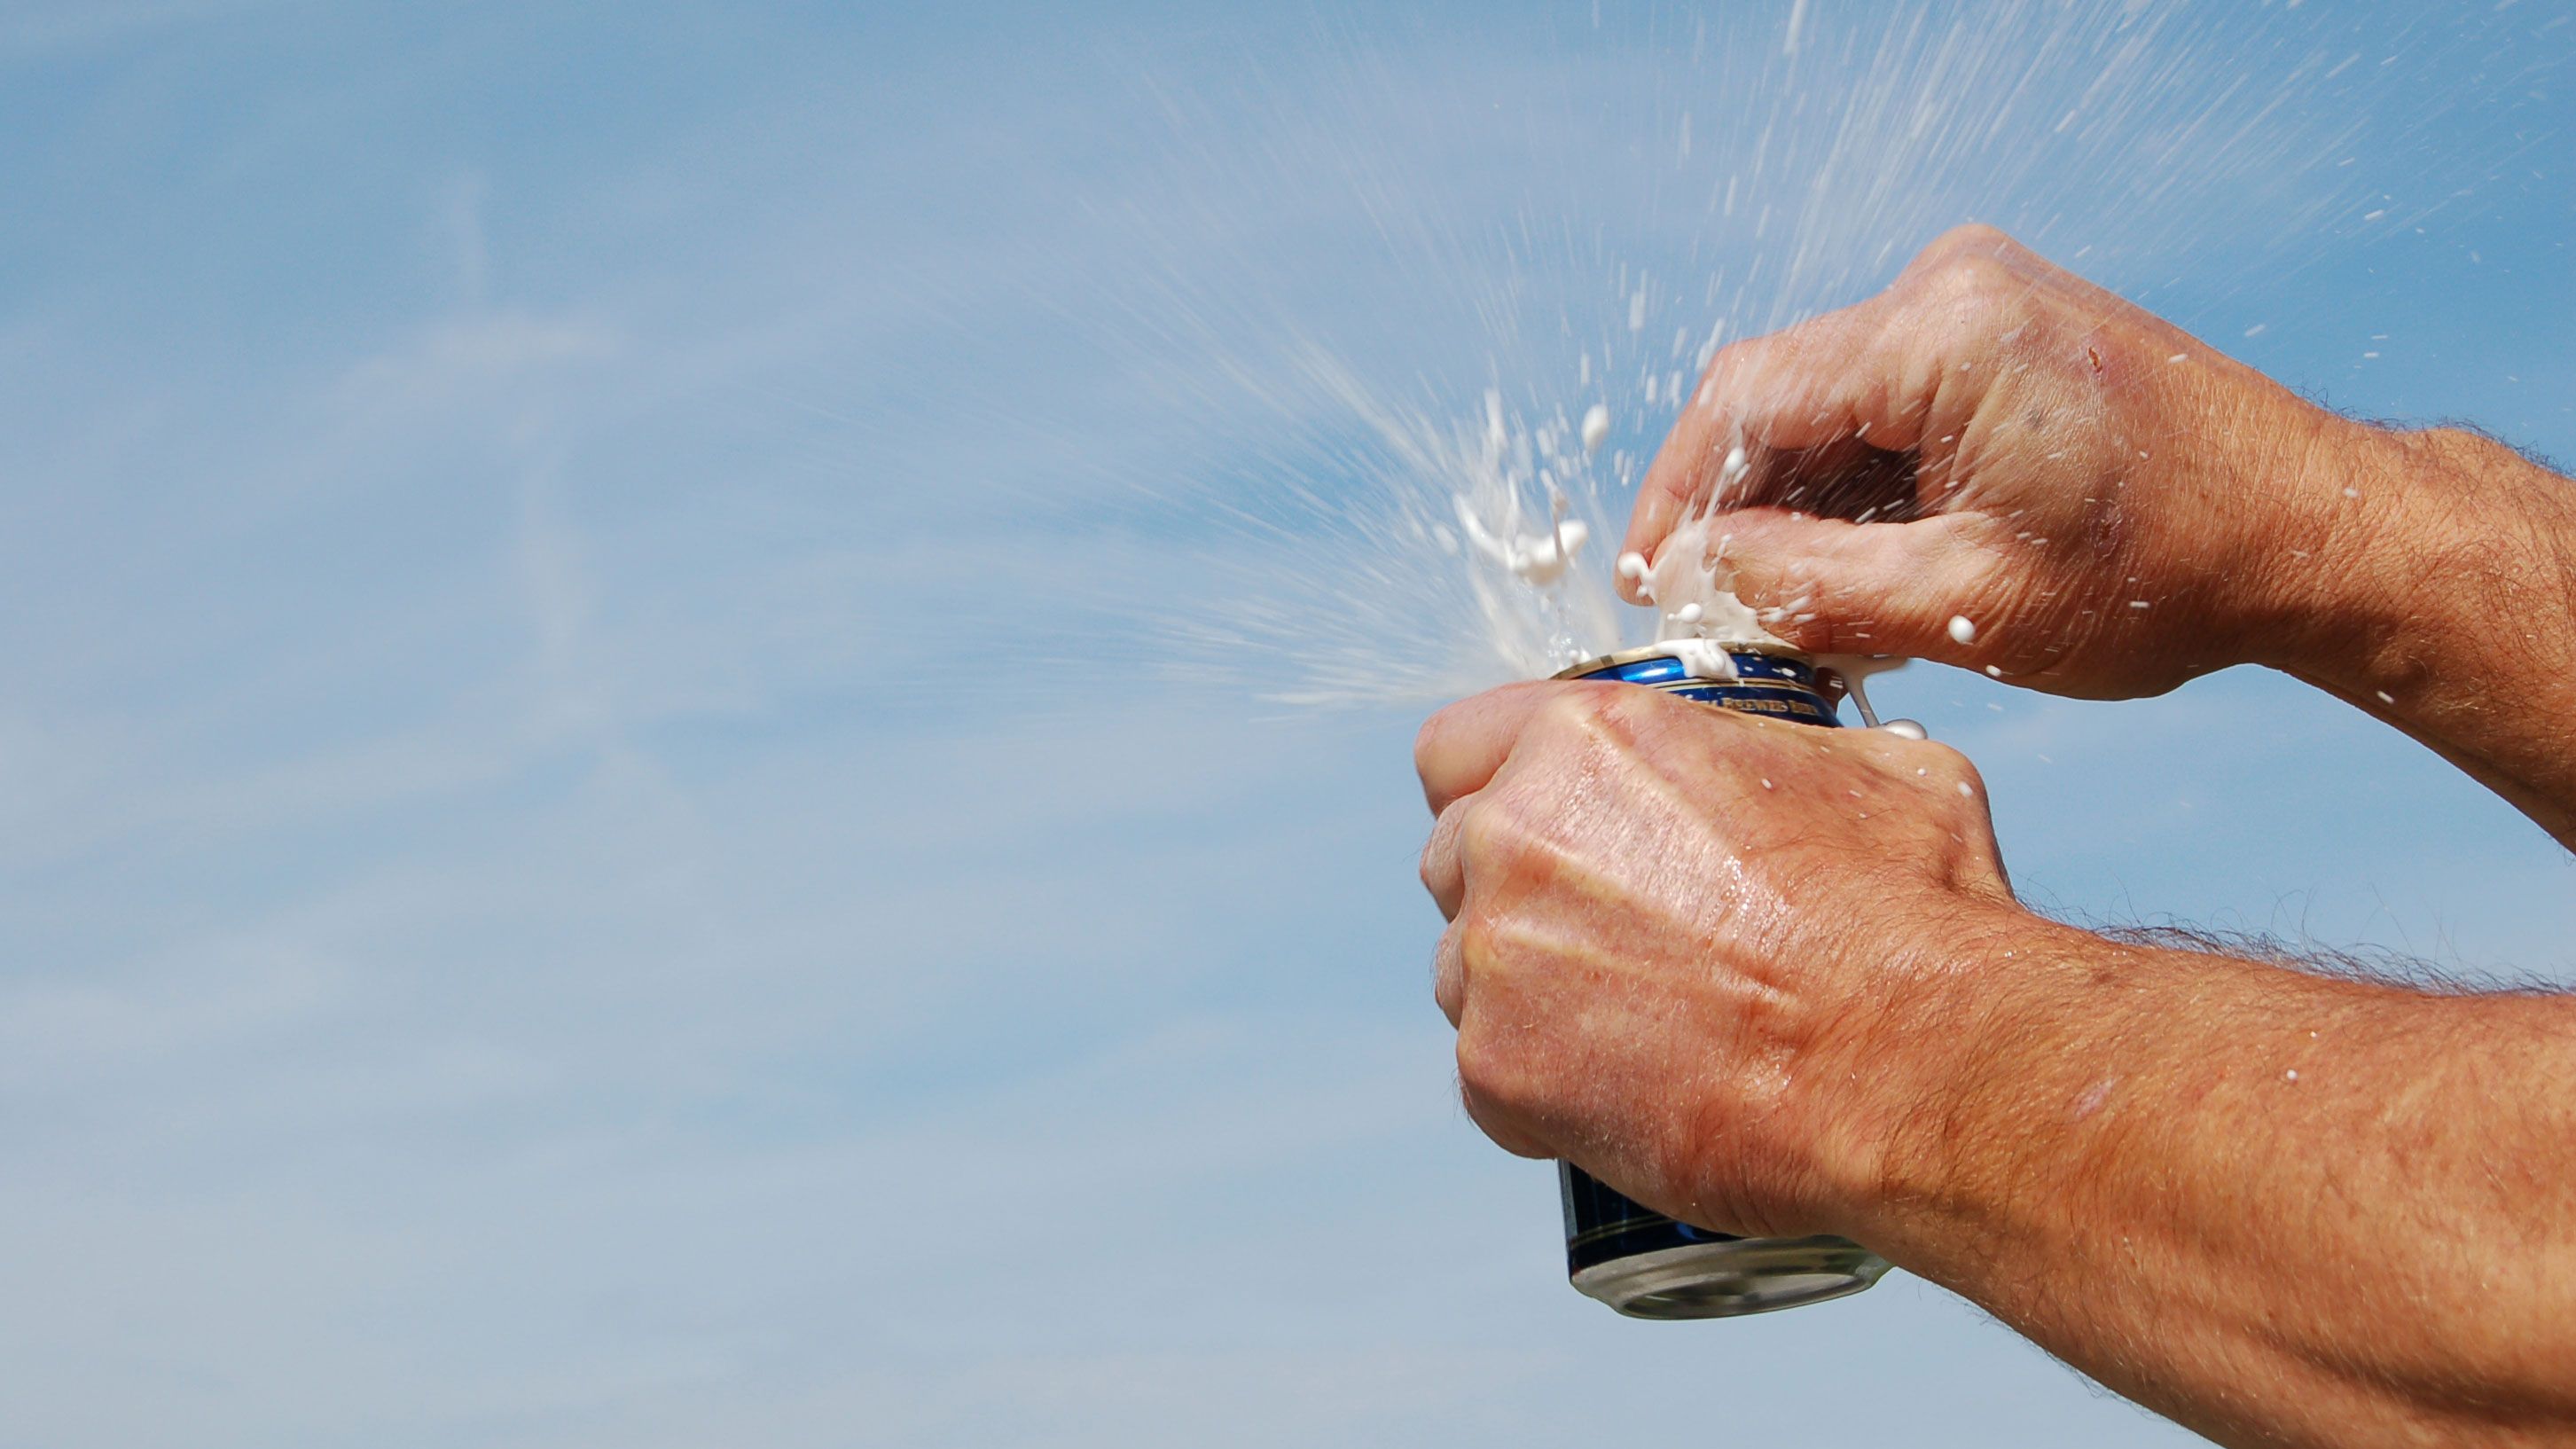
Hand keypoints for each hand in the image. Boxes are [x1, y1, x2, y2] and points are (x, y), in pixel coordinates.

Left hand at [1413, 679, 2016, 1239]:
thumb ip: (1782, 757)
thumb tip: (1802, 773)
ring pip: (1464, 972)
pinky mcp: (1496, 1069)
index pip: (1456, 749)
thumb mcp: (1871, 772)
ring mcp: (1494, 953)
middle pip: (1455, 860)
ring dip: (1526, 1000)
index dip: (1496, 791)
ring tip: (1643, 1033)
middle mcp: (1516, 830)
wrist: (1916, 1066)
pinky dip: (1545, 1097)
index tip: (1544, 834)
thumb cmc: (1912, 917)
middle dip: (1516, 899)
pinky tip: (1636, 1099)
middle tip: (1615, 947)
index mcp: (1588, 738)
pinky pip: (1488, 1080)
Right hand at [1628, 224, 2369, 698]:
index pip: (1746, 401)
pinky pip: (1885, 404)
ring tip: (1801, 614)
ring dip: (1801, 507)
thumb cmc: (2166, 575)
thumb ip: (1810, 588)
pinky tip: (1860, 571)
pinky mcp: (2002, 332)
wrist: (2314, 532)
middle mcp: (1952, 288)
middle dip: (1740, 514)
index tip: (1644, 585)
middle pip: (1782, 399)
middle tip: (1721, 617)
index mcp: (1941, 334)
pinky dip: (1859, 486)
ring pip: (1830, 407)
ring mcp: (1981, 300)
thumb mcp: (1965, 608)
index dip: (1675, 498)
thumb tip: (1695, 577)